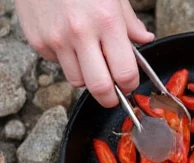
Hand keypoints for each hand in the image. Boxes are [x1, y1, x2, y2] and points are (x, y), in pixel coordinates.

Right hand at [14, 0, 153, 106]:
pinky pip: (57, 64)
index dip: (130, 85)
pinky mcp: (38, 40)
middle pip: (100, 88)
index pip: (125, 73)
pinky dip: (65, 60)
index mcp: (107, 22)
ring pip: (77, 81)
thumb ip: (130, 22)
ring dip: (87, 77)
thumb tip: (145, 39)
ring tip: (90, 60)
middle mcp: (80, 33)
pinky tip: (68, 42)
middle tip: (114, 95)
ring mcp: (56, 38)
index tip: (130, 85)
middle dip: (110, 98)